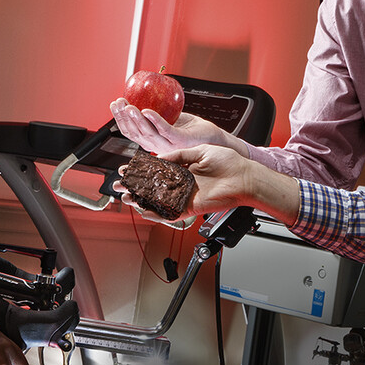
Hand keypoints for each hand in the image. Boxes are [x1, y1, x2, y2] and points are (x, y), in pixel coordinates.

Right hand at [110, 98, 229, 153]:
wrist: (213, 137)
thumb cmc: (192, 127)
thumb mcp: (169, 118)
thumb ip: (156, 111)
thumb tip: (141, 92)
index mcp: (152, 141)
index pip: (130, 132)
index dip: (120, 119)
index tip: (114, 104)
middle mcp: (158, 146)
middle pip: (135, 134)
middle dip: (123, 117)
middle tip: (118, 103)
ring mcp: (169, 146)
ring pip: (147, 133)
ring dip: (136, 119)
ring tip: (130, 106)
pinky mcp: (181, 142)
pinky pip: (165, 131)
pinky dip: (155, 120)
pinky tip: (148, 110)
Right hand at [115, 144, 255, 223]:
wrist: (245, 177)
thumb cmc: (228, 162)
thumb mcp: (198, 150)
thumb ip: (178, 155)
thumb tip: (159, 157)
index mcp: (183, 169)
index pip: (156, 170)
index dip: (141, 170)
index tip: (127, 169)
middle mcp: (182, 183)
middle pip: (153, 187)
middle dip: (135, 186)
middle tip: (120, 184)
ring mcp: (185, 196)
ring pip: (157, 201)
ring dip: (141, 200)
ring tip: (126, 197)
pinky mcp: (190, 208)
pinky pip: (169, 213)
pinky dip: (156, 213)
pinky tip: (143, 210)